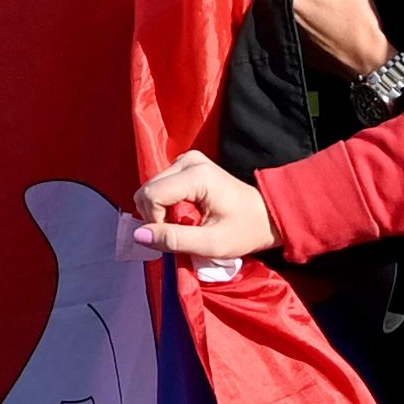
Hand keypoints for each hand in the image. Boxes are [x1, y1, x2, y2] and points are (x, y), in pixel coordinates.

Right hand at [133, 150, 279, 261]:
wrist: (265, 216)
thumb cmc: (243, 231)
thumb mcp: (211, 244)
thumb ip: (174, 239)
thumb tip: (138, 235)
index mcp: (197, 175)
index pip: (152, 195)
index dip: (155, 221)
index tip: (174, 236)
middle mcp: (189, 160)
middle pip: (148, 190)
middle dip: (156, 216)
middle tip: (179, 233)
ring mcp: (187, 160)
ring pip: (151, 188)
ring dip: (160, 212)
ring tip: (184, 224)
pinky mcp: (186, 165)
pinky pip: (160, 187)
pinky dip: (165, 205)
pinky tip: (184, 215)